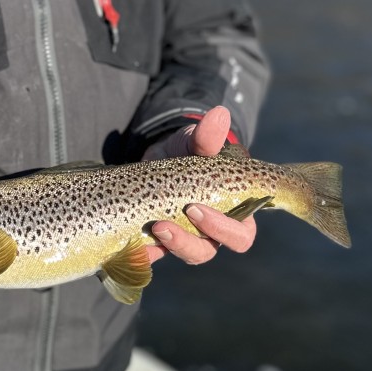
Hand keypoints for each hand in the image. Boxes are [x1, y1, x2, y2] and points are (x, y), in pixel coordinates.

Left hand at [141, 106, 256, 265]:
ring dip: (170, 246)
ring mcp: (186, 237)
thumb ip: (206, 135)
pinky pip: (155, 255)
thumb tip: (219, 114)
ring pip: (184, 253)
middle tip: (167, 223)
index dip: (223, 228)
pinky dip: (144, 253)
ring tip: (153, 228)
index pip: (240, 232)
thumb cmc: (189, 150)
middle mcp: (212, 230)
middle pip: (210, 249)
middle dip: (189, 241)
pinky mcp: (160, 240)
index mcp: (233, 209)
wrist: (159, 156)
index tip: (195, 208)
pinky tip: (131, 246)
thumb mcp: (195, 140)